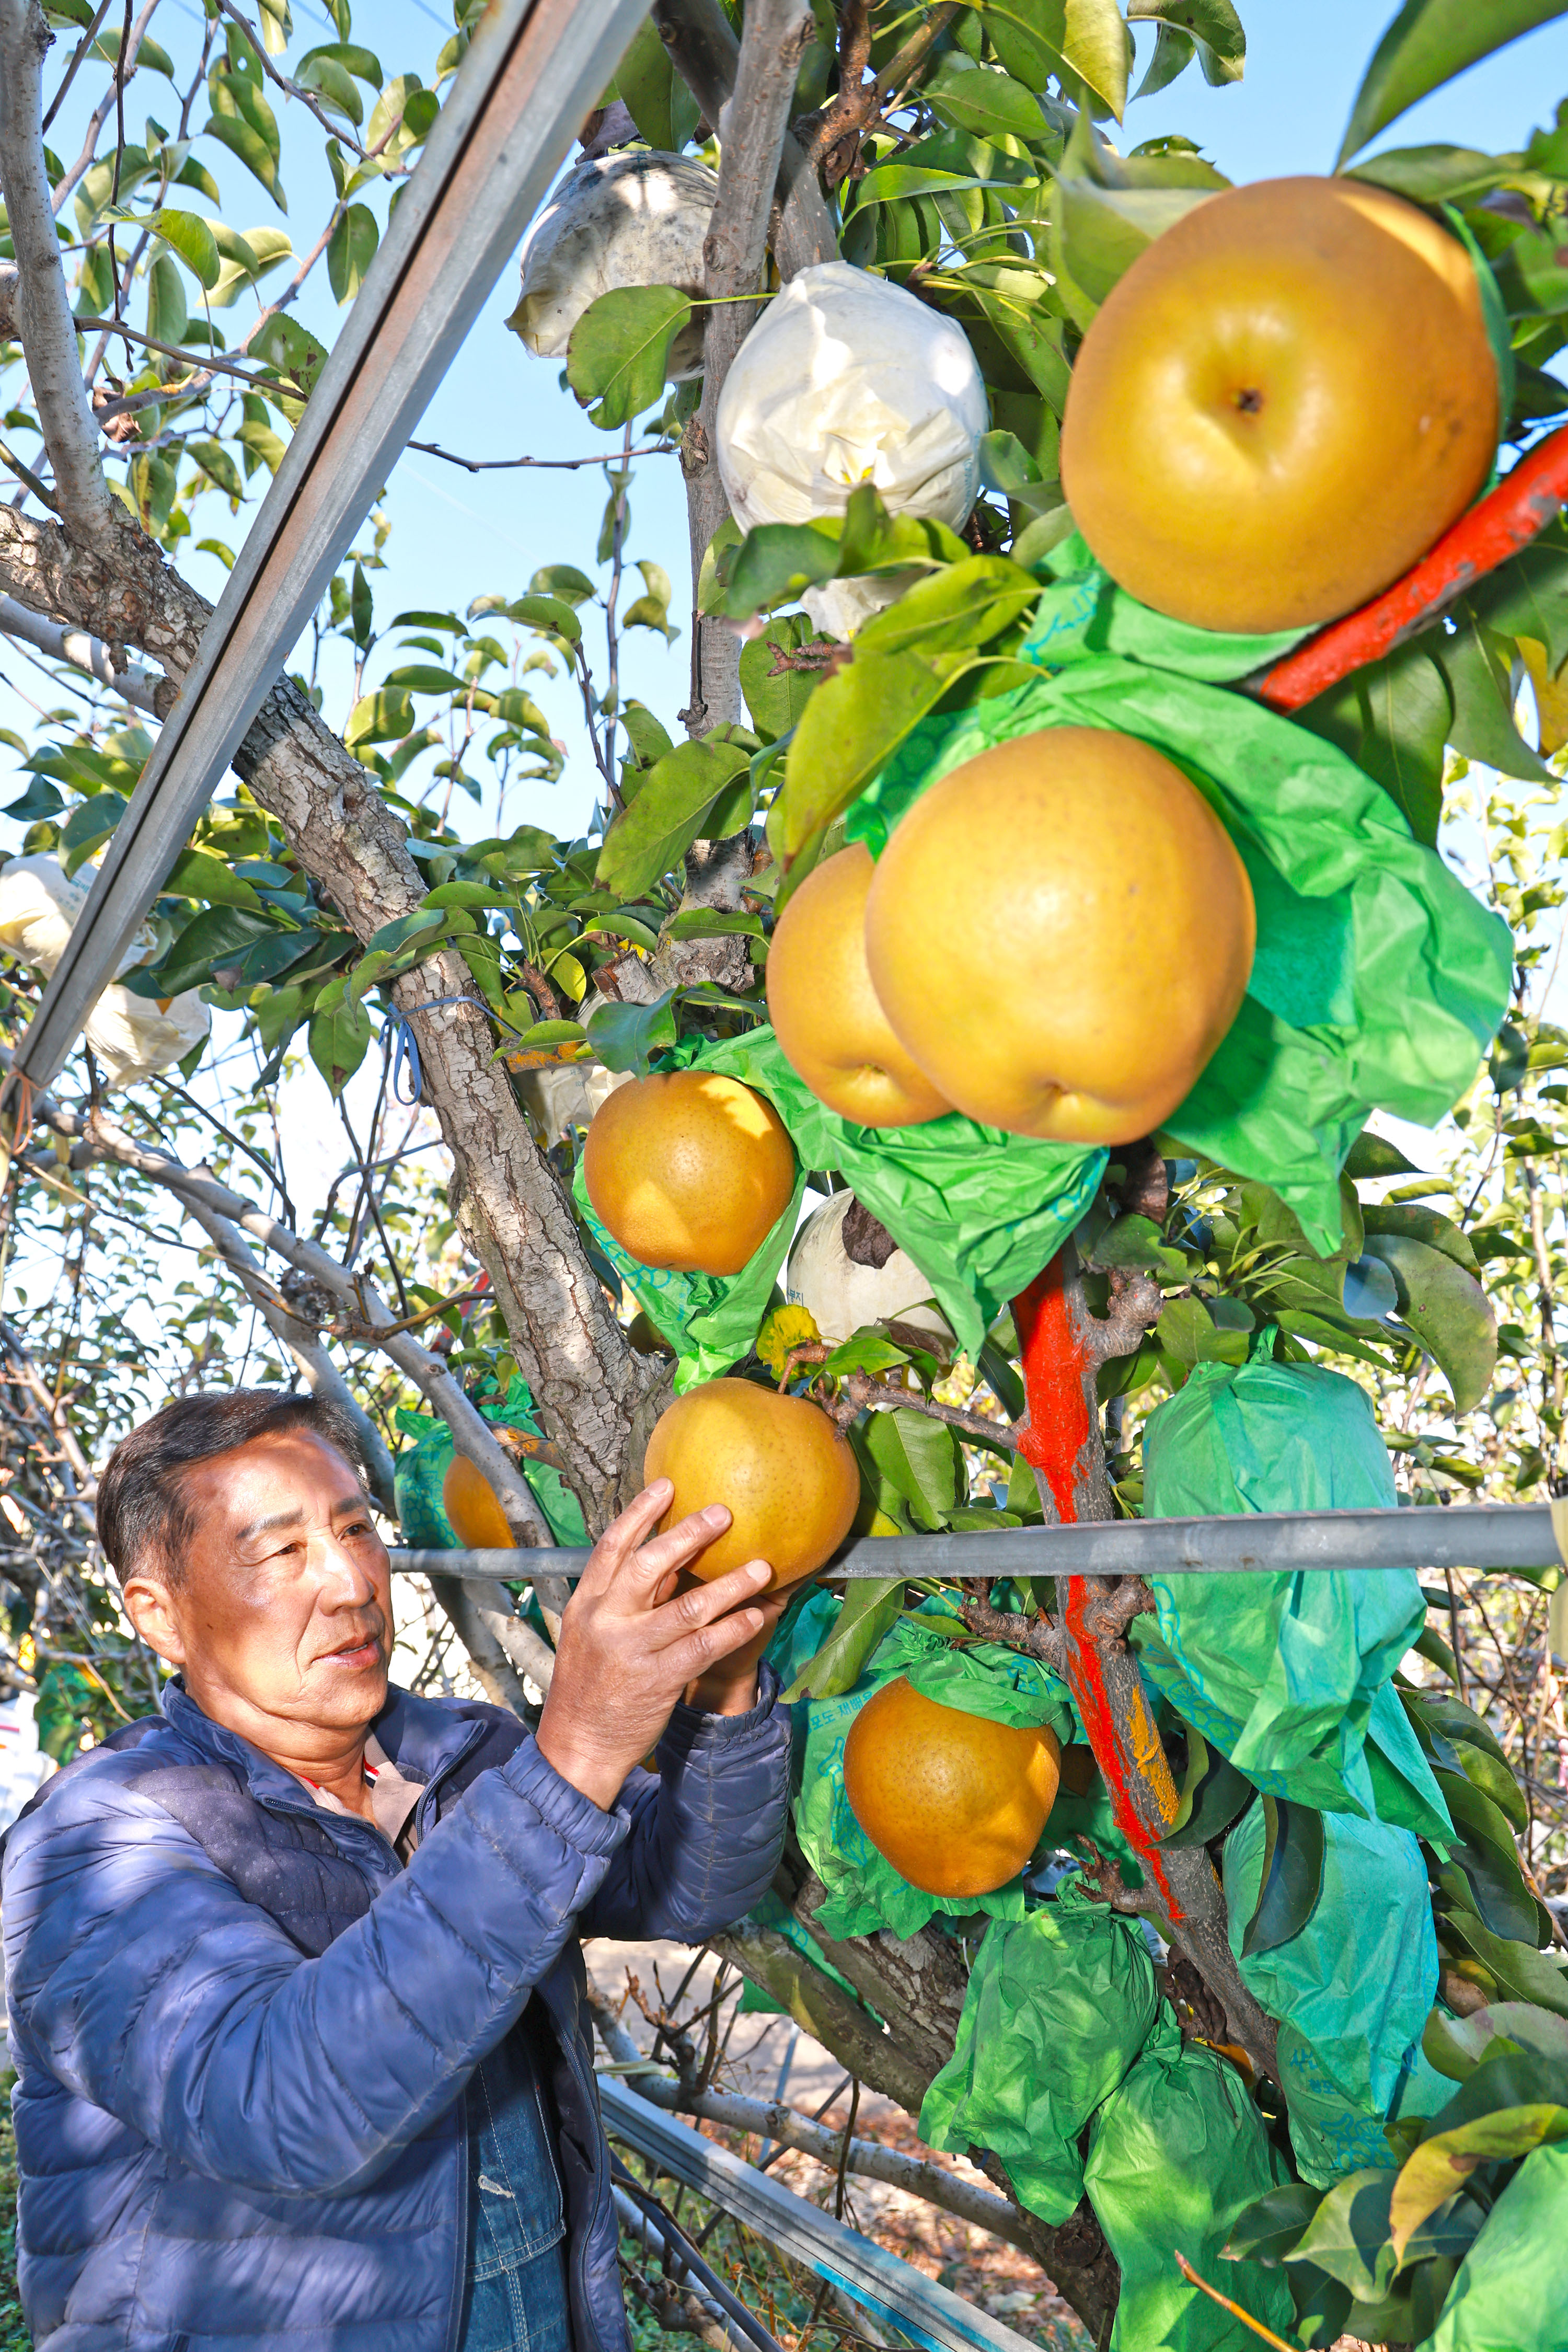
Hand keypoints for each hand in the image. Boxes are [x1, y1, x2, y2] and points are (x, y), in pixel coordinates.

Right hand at [534, 1480, 772, 1809]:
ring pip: (688, 1608)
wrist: (578, 1747)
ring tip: (762, 1567)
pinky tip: (756, 1617)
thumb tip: (666, 1559)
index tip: (667, 1485)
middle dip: (689, 1535)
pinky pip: (703, 1647)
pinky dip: (733, 1630)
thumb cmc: (589, 1686)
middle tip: (724, 1512)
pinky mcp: (657, 1680)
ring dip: (730, 1585)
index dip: (640, 1512)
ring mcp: (632, 1651)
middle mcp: (606, 1621)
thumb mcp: (590, 1634)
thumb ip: (622, 1599)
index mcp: (586, 1604)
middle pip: (650, 1565)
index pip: (612, 1546)